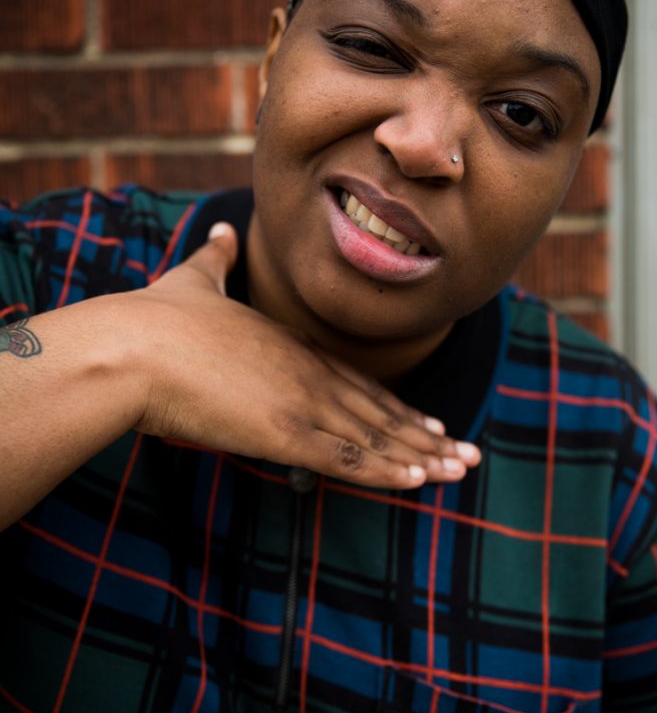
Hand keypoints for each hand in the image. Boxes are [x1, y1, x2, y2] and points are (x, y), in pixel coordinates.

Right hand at [130, 223, 480, 488]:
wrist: (135, 346)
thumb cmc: (158, 319)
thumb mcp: (195, 282)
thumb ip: (215, 259)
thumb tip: (221, 231)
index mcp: (292, 345)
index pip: (357, 382)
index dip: (395, 406)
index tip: (427, 423)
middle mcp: (308, 372)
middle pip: (379, 410)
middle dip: (425, 436)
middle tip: (465, 454)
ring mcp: (301, 402)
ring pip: (375, 436)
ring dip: (420, 458)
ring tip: (458, 472)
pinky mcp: (284, 433)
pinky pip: (348, 459)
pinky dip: (387, 472)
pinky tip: (419, 482)